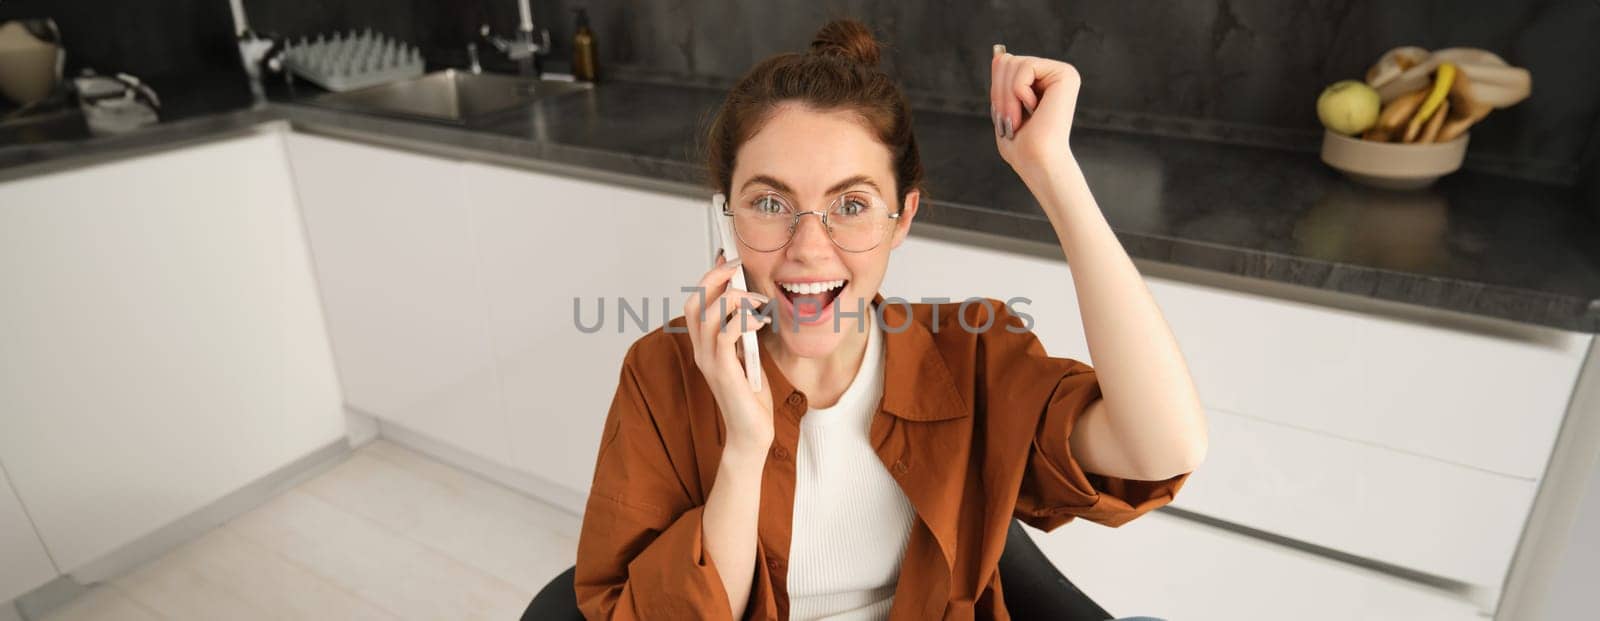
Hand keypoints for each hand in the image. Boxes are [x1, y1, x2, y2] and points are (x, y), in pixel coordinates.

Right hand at [683, 253, 774, 449]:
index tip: (728, 259)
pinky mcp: (723, 371)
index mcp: (704, 345)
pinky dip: (743, 320)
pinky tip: (759, 321)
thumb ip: (742, 332)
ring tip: (758, 300)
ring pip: (709, 314)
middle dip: (715, 278)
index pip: (696, 302)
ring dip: (735, 298)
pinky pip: (727, 334)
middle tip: (737, 267)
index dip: (709, 277)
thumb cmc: (750, 397)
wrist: (751, 433)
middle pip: (695, 302)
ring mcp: (709, 361)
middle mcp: (701, 350)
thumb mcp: (746, 355)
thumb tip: (749, 302)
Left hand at [989, 44, 1081, 184]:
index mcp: (1043, 82)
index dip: (996, 90)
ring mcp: (1063, 73)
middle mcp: (1056, 74)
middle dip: (1000, 92)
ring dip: (1007, 96)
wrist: (1038, 162)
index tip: (1006, 118)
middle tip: (1010, 120)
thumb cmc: (1022, 146)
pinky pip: (1025, 67)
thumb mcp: (1004, 107)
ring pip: (1014, 63)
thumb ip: (1004, 80)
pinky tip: (1033, 110)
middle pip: (1008, 60)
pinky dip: (1018, 92)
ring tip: (1018, 119)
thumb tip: (1000, 53)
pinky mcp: (1066, 74)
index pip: (1006, 65)